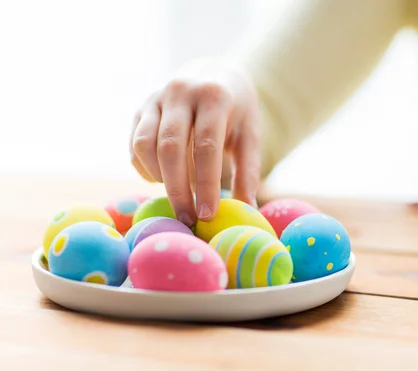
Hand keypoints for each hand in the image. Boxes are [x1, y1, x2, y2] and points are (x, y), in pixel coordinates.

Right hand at [129, 57, 260, 224]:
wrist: (214, 74)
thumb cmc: (236, 111)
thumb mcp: (250, 135)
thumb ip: (248, 171)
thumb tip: (247, 210)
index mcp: (214, 97)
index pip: (206, 146)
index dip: (205, 184)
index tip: (207, 214)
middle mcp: (181, 92)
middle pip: (171, 148)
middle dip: (177, 189)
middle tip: (187, 219)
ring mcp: (156, 98)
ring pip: (145, 144)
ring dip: (159, 177)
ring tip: (177, 194)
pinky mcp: (140, 107)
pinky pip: (135, 143)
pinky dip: (144, 167)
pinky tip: (161, 179)